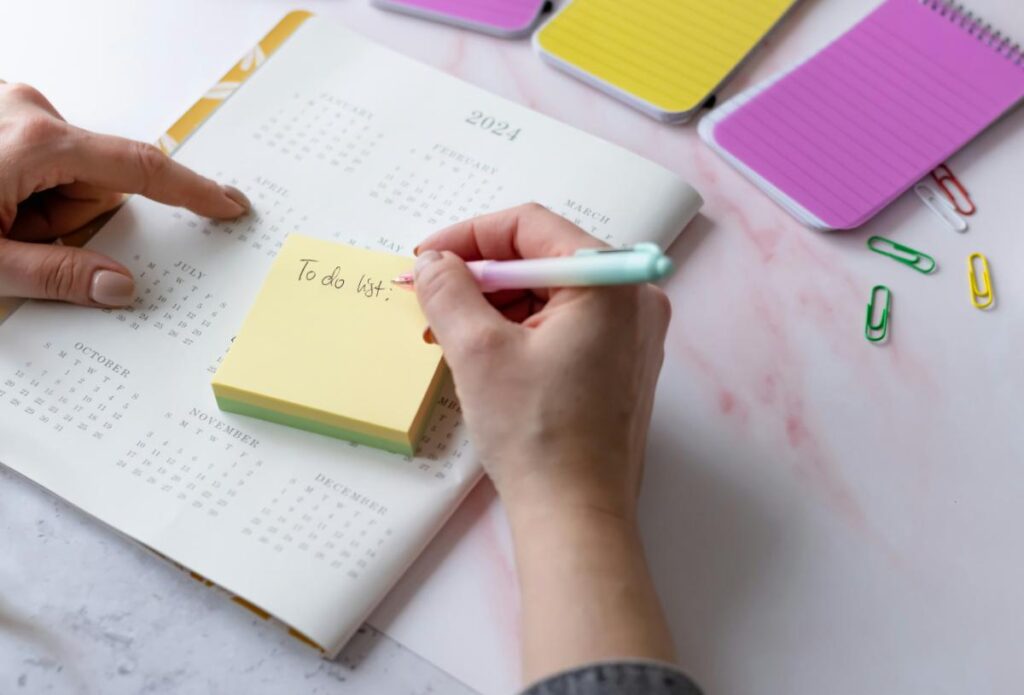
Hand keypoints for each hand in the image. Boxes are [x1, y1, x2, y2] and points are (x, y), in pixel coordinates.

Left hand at [0, 82, 248, 306]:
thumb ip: (56, 276)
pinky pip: (44, 160)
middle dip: (67, 218)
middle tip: (16, 238)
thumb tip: (119, 287)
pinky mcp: (5, 118)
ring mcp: (15, 111)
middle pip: (96, 182)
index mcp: (38, 143)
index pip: (140, 169)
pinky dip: (26, 188)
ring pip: (68, 174)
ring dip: (42, 207)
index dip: (191, 191)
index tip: (227, 204)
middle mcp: (32, 114)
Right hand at [414, 204, 676, 681]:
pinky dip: (519, 329)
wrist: (577, 516)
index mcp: (608, 281)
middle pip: (541, 258)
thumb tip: (433, 262)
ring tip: (445, 332)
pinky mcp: (619, 365)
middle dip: (478, 274)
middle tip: (429, 297)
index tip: (425, 259)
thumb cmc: (537, 435)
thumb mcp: (478, 352)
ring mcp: (630, 334)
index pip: (530, 225)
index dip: (468, 235)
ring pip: (549, 294)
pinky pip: (563, 325)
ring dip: (494, 304)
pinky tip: (480, 353)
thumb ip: (449, 290)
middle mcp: (631, 299)